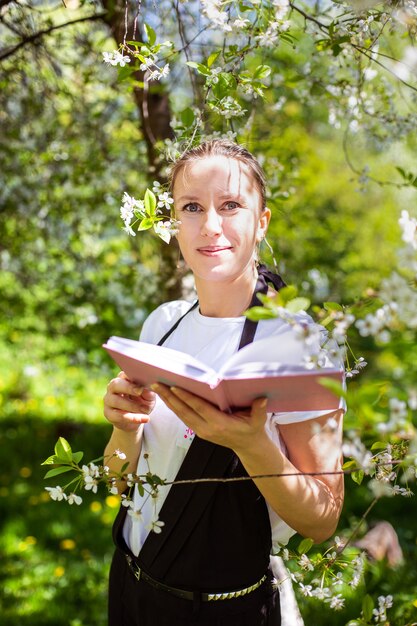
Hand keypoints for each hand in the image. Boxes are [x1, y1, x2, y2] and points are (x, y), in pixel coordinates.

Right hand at [104, 371, 155, 431]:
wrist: (136, 420)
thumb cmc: (143, 403)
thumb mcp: (149, 397)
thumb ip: (149, 391)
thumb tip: (148, 387)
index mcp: (123, 379)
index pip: (124, 374)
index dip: (131, 376)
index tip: (141, 381)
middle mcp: (113, 387)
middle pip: (115, 384)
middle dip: (128, 387)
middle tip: (139, 391)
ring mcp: (108, 400)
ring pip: (116, 401)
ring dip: (132, 406)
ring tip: (145, 410)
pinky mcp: (108, 413)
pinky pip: (117, 415)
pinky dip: (131, 418)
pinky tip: (143, 419)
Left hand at [150, 383, 268, 452]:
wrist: (247, 446)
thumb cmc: (252, 429)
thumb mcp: (258, 420)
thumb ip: (259, 410)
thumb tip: (261, 398)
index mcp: (220, 425)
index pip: (199, 409)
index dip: (186, 398)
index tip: (175, 387)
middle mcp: (207, 429)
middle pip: (184, 411)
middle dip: (170, 397)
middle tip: (157, 384)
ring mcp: (201, 431)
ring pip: (180, 415)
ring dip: (168, 401)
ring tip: (157, 387)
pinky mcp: (198, 430)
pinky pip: (183, 417)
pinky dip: (174, 407)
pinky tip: (167, 396)